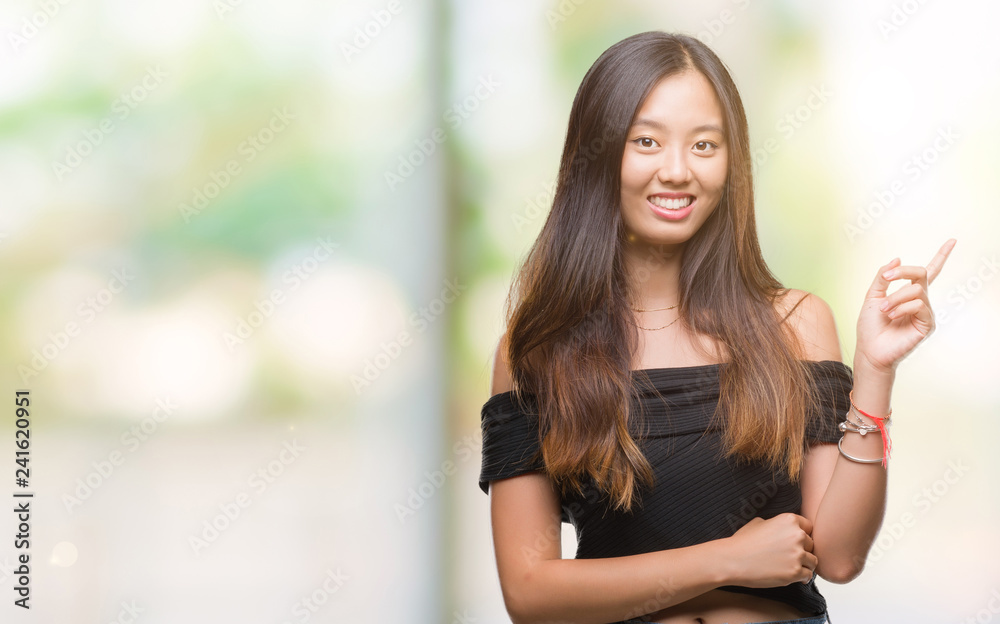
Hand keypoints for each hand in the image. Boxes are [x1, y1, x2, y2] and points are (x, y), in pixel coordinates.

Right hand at [724, 513, 816, 587]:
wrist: (733, 560)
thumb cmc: (743, 542)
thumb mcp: (759, 523)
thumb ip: (776, 524)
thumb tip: (784, 530)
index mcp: (789, 520)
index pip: (809, 527)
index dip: (802, 535)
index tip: (794, 543)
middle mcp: (797, 535)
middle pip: (811, 544)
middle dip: (802, 551)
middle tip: (790, 557)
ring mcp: (797, 554)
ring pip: (812, 561)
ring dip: (804, 565)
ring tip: (791, 567)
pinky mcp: (795, 572)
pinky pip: (808, 575)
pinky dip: (801, 577)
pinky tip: (791, 576)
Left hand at [855, 239, 956, 374]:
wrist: (870, 348)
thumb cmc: (870, 325)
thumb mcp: (872, 296)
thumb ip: (883, 277)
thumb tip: (897, 258)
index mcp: (908, 293)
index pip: (929, 272)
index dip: (941, 256)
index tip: (952, 241)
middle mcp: (920, 300)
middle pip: (922, 273)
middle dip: (903, 272)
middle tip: (887, 277)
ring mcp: (926, 312)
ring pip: (916, 290)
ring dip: (895, 298)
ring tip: (884, 310)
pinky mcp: (928, 324)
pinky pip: (919, 305)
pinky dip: (902, 308)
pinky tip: (892, 316)